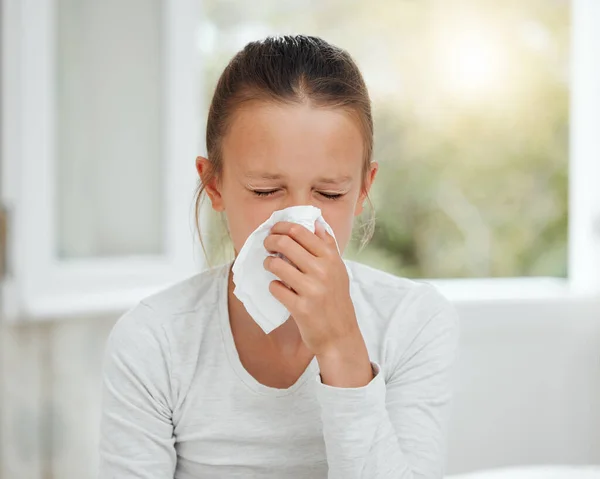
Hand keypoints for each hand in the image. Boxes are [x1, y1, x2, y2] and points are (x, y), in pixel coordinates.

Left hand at [263, 221, 372, 386]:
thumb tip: (316, 222)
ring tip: (270, 265)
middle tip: (267, 245)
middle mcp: (323, 271)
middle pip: (285, 243)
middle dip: (270, 241)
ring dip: (268, 263)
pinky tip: (279, 288)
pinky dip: (273, 287)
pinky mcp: (301, 308)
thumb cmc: (336, 300)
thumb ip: (328, 246)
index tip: (274, 230)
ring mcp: (312, 289)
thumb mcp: (339, 270)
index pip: (300, 231)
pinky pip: (275, 288)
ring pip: (276, 265)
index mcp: (331, 258)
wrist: (340, 335)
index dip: (281, 227)